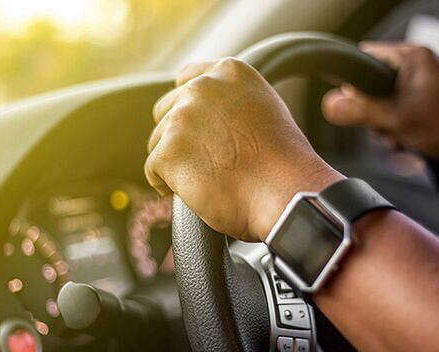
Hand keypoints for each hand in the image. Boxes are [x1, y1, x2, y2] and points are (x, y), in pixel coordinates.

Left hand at [145, 57, 342, 240]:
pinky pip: (153, 171)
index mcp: (229, 72)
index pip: (186, 78)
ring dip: (175, 162)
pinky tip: (196, 192)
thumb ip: (233, 101)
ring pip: (157, 142)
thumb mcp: (265, 110)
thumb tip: (210, 115)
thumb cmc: (283, 163)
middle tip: (205, 161)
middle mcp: (202, 87)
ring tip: (207, 180)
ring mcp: (182, 118)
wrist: (285, 191)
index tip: (195, 129)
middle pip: (165, 111)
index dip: (187, 108)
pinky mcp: (168, 151)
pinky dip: (168, 185)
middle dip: (179, 136)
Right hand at [322, 42, 438, 161]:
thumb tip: (328, 105)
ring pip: (382, 104)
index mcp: (412, 56)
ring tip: (403, 135)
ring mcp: (420, 84)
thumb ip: (359, 111)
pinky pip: (395, 113)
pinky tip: (409, 140)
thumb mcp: (396, 120)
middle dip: (374, 114)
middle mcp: (416, 65)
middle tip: (389, 127)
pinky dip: (397, 129)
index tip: (356, 105)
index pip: (365, 58)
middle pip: (370, 86)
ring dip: (385, 126)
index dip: (354, 84)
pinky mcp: (423, 102)